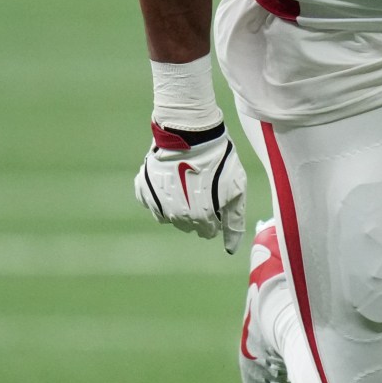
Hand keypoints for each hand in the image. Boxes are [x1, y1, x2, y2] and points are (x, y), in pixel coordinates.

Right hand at [132, 121, 246, 251]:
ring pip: (169, 215)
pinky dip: (160, 195)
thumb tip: (232, 248)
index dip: (215, 217)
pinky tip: (170, 180)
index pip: (207, 232)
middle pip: (188, 225)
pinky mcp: (144, 187)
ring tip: (187, 182)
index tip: (218, 199)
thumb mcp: (237, 190)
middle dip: (197, 211)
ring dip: (178, 204)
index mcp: (199, 219)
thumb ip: (234, 221)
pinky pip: (151, 201)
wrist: (192, 134)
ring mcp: (157, 202)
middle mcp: (175, 216)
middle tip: (203, 187)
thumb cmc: (219, 161)